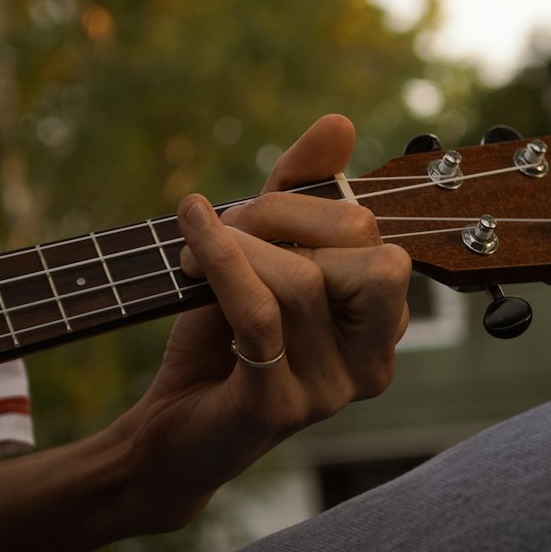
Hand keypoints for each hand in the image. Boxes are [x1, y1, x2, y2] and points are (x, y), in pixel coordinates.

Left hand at [120, 115, 411, 528]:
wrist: (170, 429)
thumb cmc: (223, 339)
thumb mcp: (261, 255)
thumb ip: (299, 191)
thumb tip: (340, 123)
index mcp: (380, 325)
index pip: (372, 235)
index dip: (306, 207)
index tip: (248, 217)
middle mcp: (371, 364)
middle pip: (361, 254)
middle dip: (279, 221)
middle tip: (224, 231)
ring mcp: (330, 392)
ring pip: (300, 280)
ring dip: (234, 248)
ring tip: (190, 256)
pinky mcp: (279, 408)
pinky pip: (261, 314)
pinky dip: (222, 262)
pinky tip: (188, 241)